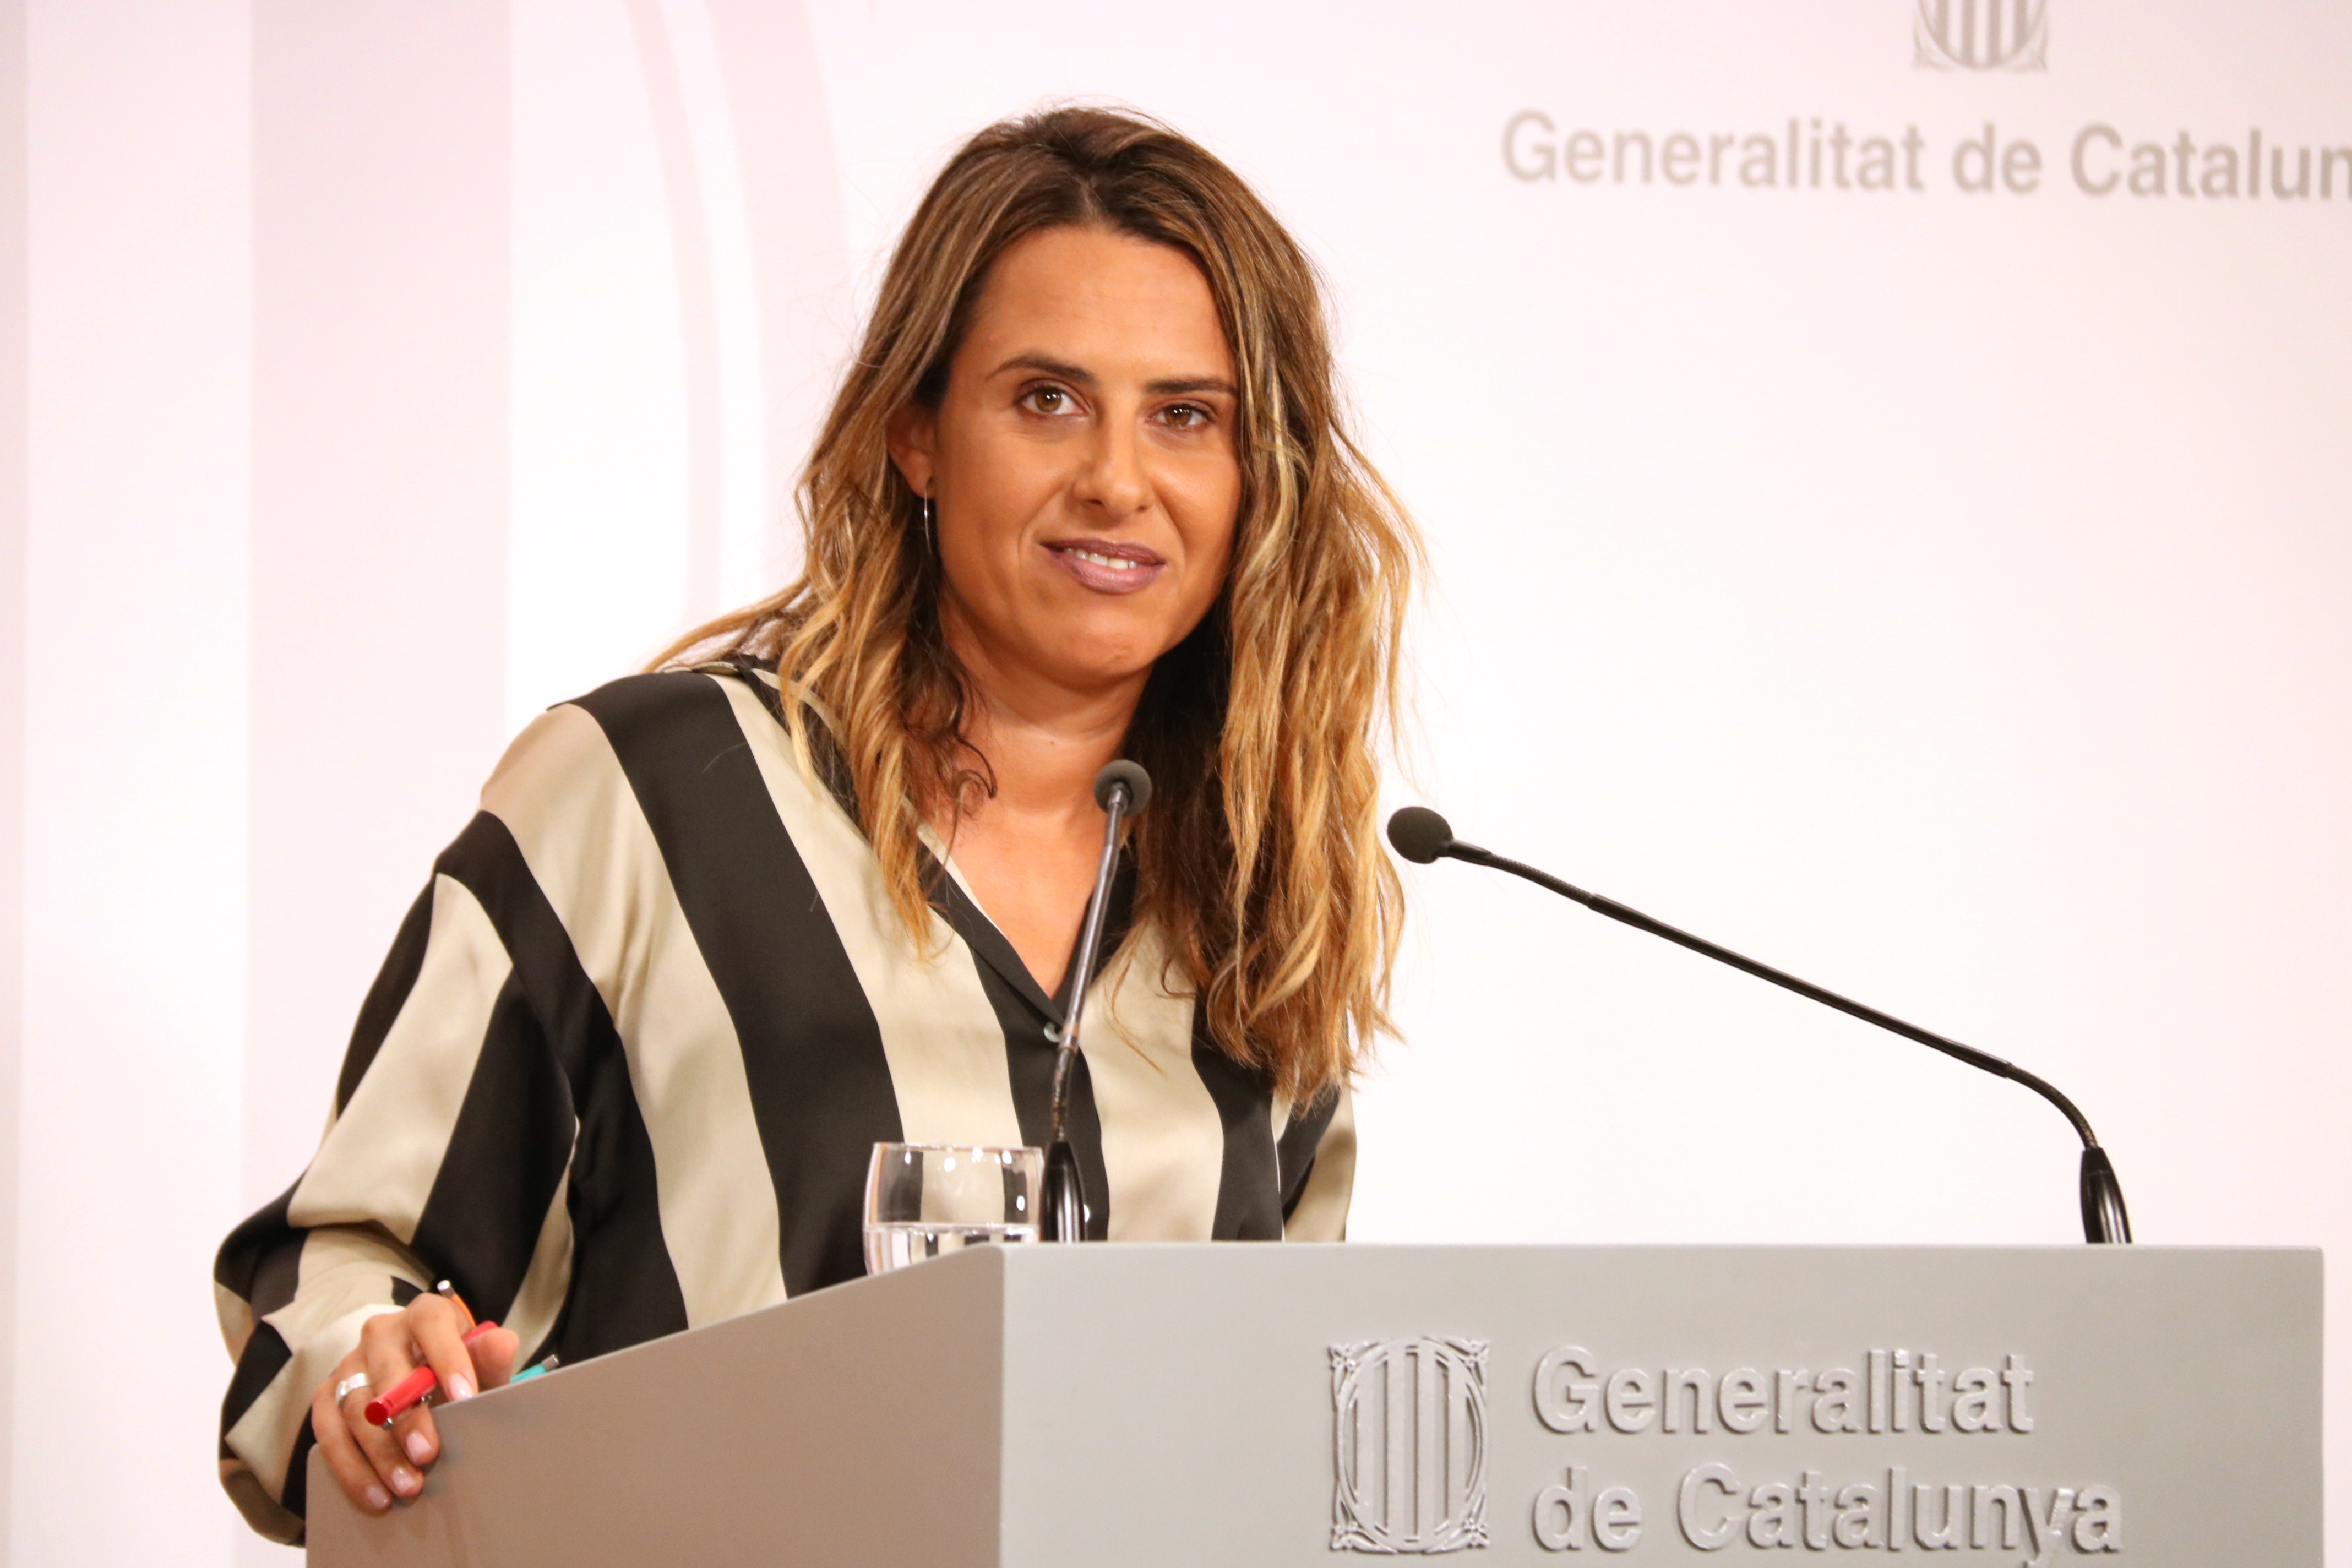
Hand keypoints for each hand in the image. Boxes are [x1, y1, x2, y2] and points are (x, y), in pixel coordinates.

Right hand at [310, 1292, 519, 1513]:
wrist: (422, 1377)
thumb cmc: (457, 1371)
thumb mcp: (480, 1364)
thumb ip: (490, 1357)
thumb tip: (501, 1343)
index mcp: (424, 1315)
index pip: (431, 1323)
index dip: (448, 1357)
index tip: (465, 1397)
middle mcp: (381, 1333)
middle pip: (386, 1370)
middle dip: (407, 1416)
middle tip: (427, 1454)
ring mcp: (349, 1364)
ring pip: (354, 1407)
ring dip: (379, 1452)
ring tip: (407, 1486)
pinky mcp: (328, 1397)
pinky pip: (328, 1432)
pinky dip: (350, 1467)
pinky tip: (376, 1493)